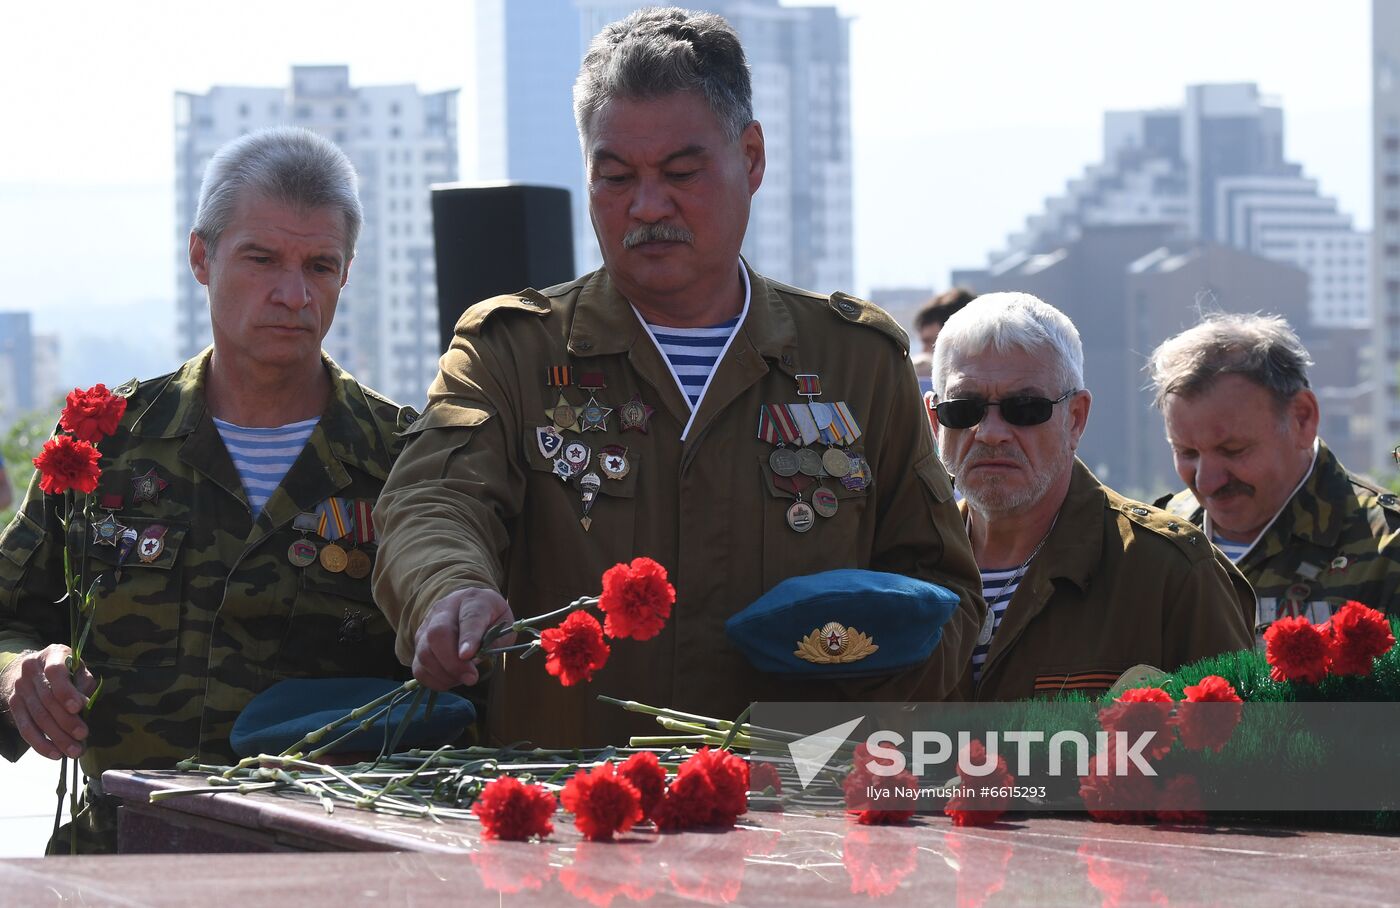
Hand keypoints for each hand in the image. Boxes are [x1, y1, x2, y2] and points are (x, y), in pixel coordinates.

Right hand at [0, 645, 96, 759]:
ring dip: (56, 737)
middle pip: (47, 699)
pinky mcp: (13, 704)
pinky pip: (25, 727)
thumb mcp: (78, 669)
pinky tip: (55, 754)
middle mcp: (31, 670)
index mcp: (52, 654)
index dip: (66, 691)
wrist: (34, 669)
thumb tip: (85, 705)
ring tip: (74, 751)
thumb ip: (83, 684)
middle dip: (66, 721)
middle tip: (82, 736)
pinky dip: (41, 743)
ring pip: (37, 716)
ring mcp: (19, 687)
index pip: (55, 672)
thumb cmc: (66, 670)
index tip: (78, 708)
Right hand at [413, 588, 515, 689]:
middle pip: (438, 634)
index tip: (467, 656)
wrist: (468, 607)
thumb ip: (496, 639)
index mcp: (472, 600)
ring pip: (424, 652)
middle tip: (471, 678)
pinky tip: (450, 680)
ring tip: (464, 678)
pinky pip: (418, 667)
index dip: (468, 637)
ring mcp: (427, 625)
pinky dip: (434, 680)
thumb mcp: (504, 623)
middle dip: (452, 662)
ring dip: (444, 673)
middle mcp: (445, 609)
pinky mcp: (418, 643)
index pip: (469, 617)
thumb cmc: (490, 617)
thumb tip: (477, 658)